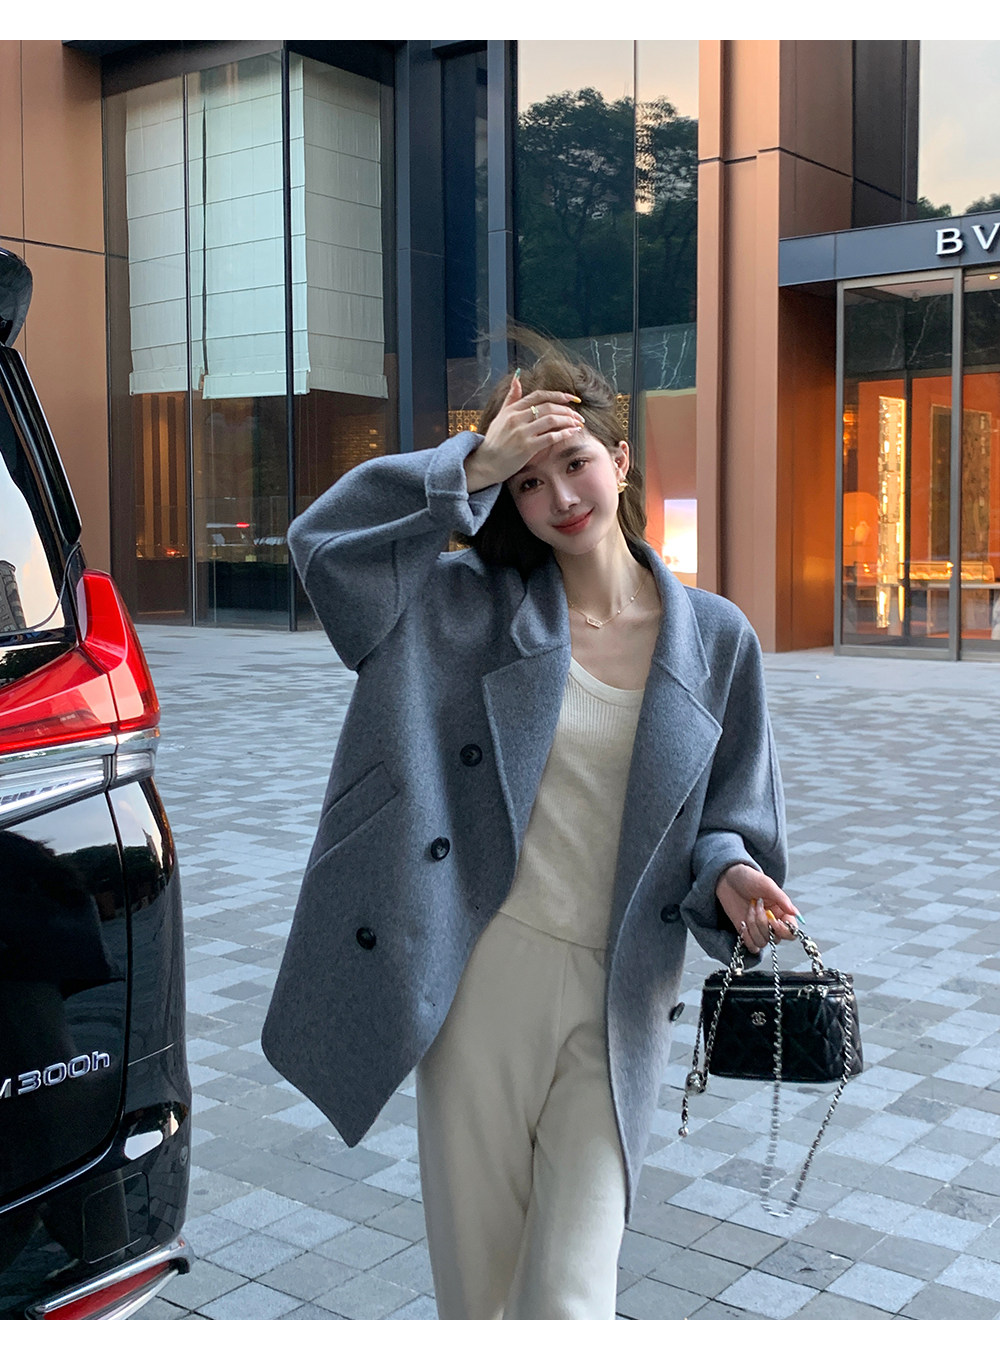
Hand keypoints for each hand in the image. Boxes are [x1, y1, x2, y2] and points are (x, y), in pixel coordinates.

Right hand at [464, 373, 585, 491]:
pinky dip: (563, 433)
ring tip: (577, 423)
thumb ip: (511, 398)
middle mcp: (517, 418)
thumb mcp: (500, 416)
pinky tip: (571, 432)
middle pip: (548, 407)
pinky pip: (550, 437)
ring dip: (568, 420)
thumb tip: (517, 378)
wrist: (486, 463)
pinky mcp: (527, 447)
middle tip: (577, 415)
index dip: (557, 395)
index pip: (538, 396)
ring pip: (551, 420)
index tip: (571, 398)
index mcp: (512, 410)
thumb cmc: (494, 441)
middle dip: (566, 410)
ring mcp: (522, 433)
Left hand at [715, 863, 799, 953]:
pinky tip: (743, 924)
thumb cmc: (749, 878)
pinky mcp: (747, 932)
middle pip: (775, 938)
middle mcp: (772, 923)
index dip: (783, 930)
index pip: (791, 932)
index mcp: (782, 912)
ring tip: (749, 909)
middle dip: (762, 923)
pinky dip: (747, 939)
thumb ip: (782, 899)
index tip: (772, 919)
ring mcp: (759, 929)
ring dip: (753, 927)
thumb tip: (796, 913)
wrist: (728, 879)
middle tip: (755, 905)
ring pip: (763, 942)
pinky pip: (753, 947)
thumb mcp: (766, 884)